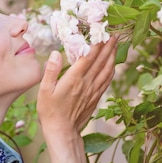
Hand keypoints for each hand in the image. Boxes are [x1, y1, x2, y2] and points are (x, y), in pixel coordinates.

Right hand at [37, 36, 117, 162]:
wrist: (62, 132)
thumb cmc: (50, 111)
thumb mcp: (44, 91)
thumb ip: (51, 71)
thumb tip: (56, 53)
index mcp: (74, 79)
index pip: (89, 56)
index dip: (97, 42)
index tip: (102, 30)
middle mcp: (87, 83)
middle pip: (101, 60)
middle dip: (109, 44)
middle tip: (115, 30)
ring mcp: (93, 90)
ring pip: (107, 69)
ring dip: (113, 55)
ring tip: (117, 42)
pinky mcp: (96, 97)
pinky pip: (107, 80)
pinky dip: (112, 69)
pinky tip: (113, 63)